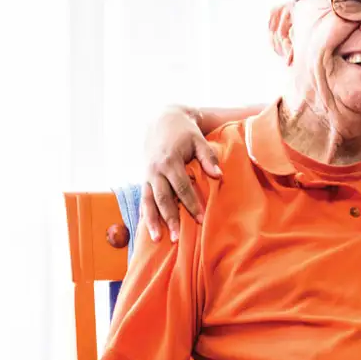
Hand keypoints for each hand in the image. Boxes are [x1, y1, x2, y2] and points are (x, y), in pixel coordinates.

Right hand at [140, 106, 221, 241]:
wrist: (162, 120)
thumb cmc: (184, 131)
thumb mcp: (198, 139)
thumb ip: (208, 157)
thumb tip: (218, 175)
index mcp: (170, 161)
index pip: (182, 187)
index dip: (191, 204)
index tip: (200, 219)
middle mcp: (155, 170)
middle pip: (163, 199)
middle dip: (170, 219)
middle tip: (177, 238)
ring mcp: (147, 175)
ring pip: (148, 202)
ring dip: (152, 221)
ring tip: (157, 239)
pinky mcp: (143, 178)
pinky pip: (142, 198)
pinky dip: (145, 214)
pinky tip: (147, 229)